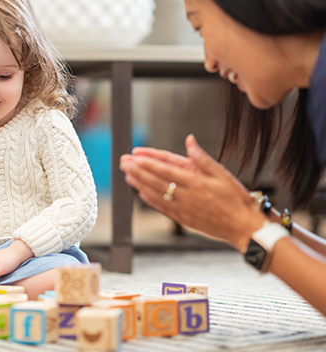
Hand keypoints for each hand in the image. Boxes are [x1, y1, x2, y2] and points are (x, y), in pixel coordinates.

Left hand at [119, 134, 265, 250]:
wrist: (244, 227)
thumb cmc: (236, 198)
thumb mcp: (223, 174)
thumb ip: (203, 158)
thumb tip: (190, 141)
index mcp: (196, 182)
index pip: (166, 169)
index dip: (149, 162)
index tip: (135, 156)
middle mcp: (186, 196)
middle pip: (156, 181)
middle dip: (138, 171)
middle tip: (124, 162)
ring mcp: (183, 209)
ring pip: (156, 195)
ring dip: (140, 184)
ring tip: (127, 175)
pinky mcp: (184, 219)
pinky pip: (163, 208)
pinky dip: (151, 201)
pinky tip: (141, 194)